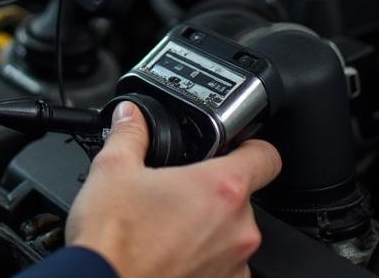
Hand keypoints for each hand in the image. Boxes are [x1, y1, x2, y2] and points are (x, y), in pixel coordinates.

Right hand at [66, 102, 280, 277]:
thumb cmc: (114, 239)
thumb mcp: (113, 168)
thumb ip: (130, 133)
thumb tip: (132, 116)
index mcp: (220, 190)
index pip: (265, 157)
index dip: (251, 145)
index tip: (235, 146)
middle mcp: (238, 231)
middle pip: (241, 196)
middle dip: (210, 191)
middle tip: (174, 191)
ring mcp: (234, 266)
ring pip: (231, 233)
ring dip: (208, 226)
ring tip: (166, 225)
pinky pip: (224, 266)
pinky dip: (202, 257)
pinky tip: (168, 252)